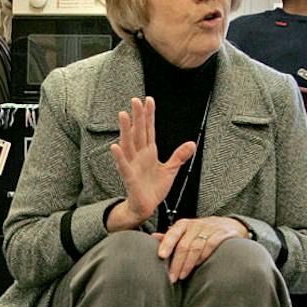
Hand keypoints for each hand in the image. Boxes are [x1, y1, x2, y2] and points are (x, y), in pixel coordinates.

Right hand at [109, 96, 196, 220]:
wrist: (145, 207)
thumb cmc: (154, 188)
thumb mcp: (170, 170)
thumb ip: (178, 156)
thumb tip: (192, 143)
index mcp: (149, 152)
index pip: (149, 129)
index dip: (149, 115)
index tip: (148, 100)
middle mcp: (139, 155)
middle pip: (138, 132)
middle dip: (137, 116)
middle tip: (135, 100)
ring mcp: (133, 165)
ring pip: (128, 144)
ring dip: (125, 130)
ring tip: (123, 114)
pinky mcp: (129, 177)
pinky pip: (123, 166)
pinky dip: (119, 156)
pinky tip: (115, 146)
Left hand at [155, 215, 242, 282]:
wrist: (229, 225)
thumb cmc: (203, 232)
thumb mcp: (187, 232)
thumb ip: (172, 237)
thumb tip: (153, 237)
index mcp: (184, 224)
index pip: (173, 233)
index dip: (166, 244)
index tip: (161, 256)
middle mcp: (196, 225)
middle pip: (184, 245)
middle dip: (176, 263)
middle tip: (171, 277)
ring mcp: (210, 228)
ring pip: (196, 247)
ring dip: (188, 264)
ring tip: (182, 276)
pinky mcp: (222, 233)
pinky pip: (211, 245)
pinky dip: (203, 256)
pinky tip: (198, 266)